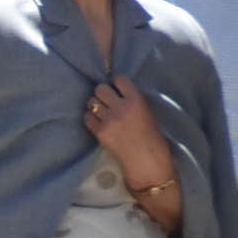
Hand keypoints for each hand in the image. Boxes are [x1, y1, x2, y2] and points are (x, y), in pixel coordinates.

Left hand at [83, 74, 173, 190]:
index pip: (119, 79)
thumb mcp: (146, 111)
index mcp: (136, 100)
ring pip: (91, 102)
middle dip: (102, 93)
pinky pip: (87, 117)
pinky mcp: (99, 132)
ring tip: (102, 112)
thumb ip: (131, 100)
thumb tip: (114, 91)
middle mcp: (121, 107)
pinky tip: (98, 122)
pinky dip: (91, 118)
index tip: (115, 87)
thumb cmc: (150, 135)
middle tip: (106, 101)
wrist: (146, 158)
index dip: (115, 82)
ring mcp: (108, 120)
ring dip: (95, 105)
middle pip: (100, 88)